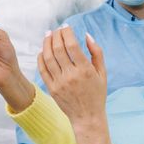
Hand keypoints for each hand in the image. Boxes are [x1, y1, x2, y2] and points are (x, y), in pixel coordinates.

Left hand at [38, 26, 111, 143]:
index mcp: (85, 70)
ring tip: (48, 35)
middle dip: (56, 35)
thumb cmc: (97, 93)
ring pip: (48, 57)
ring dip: (46, 43)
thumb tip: (87, 35)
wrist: (87, 117)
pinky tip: (43, 50)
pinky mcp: (51, 88)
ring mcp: (59, 82)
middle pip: (58, 49)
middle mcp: (71, 75)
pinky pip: (42, 69)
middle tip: (56, 30)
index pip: (72, 45)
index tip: (66, 27)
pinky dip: (41, 57)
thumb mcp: (102, 73)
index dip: (67, 33)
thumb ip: (96, 52)